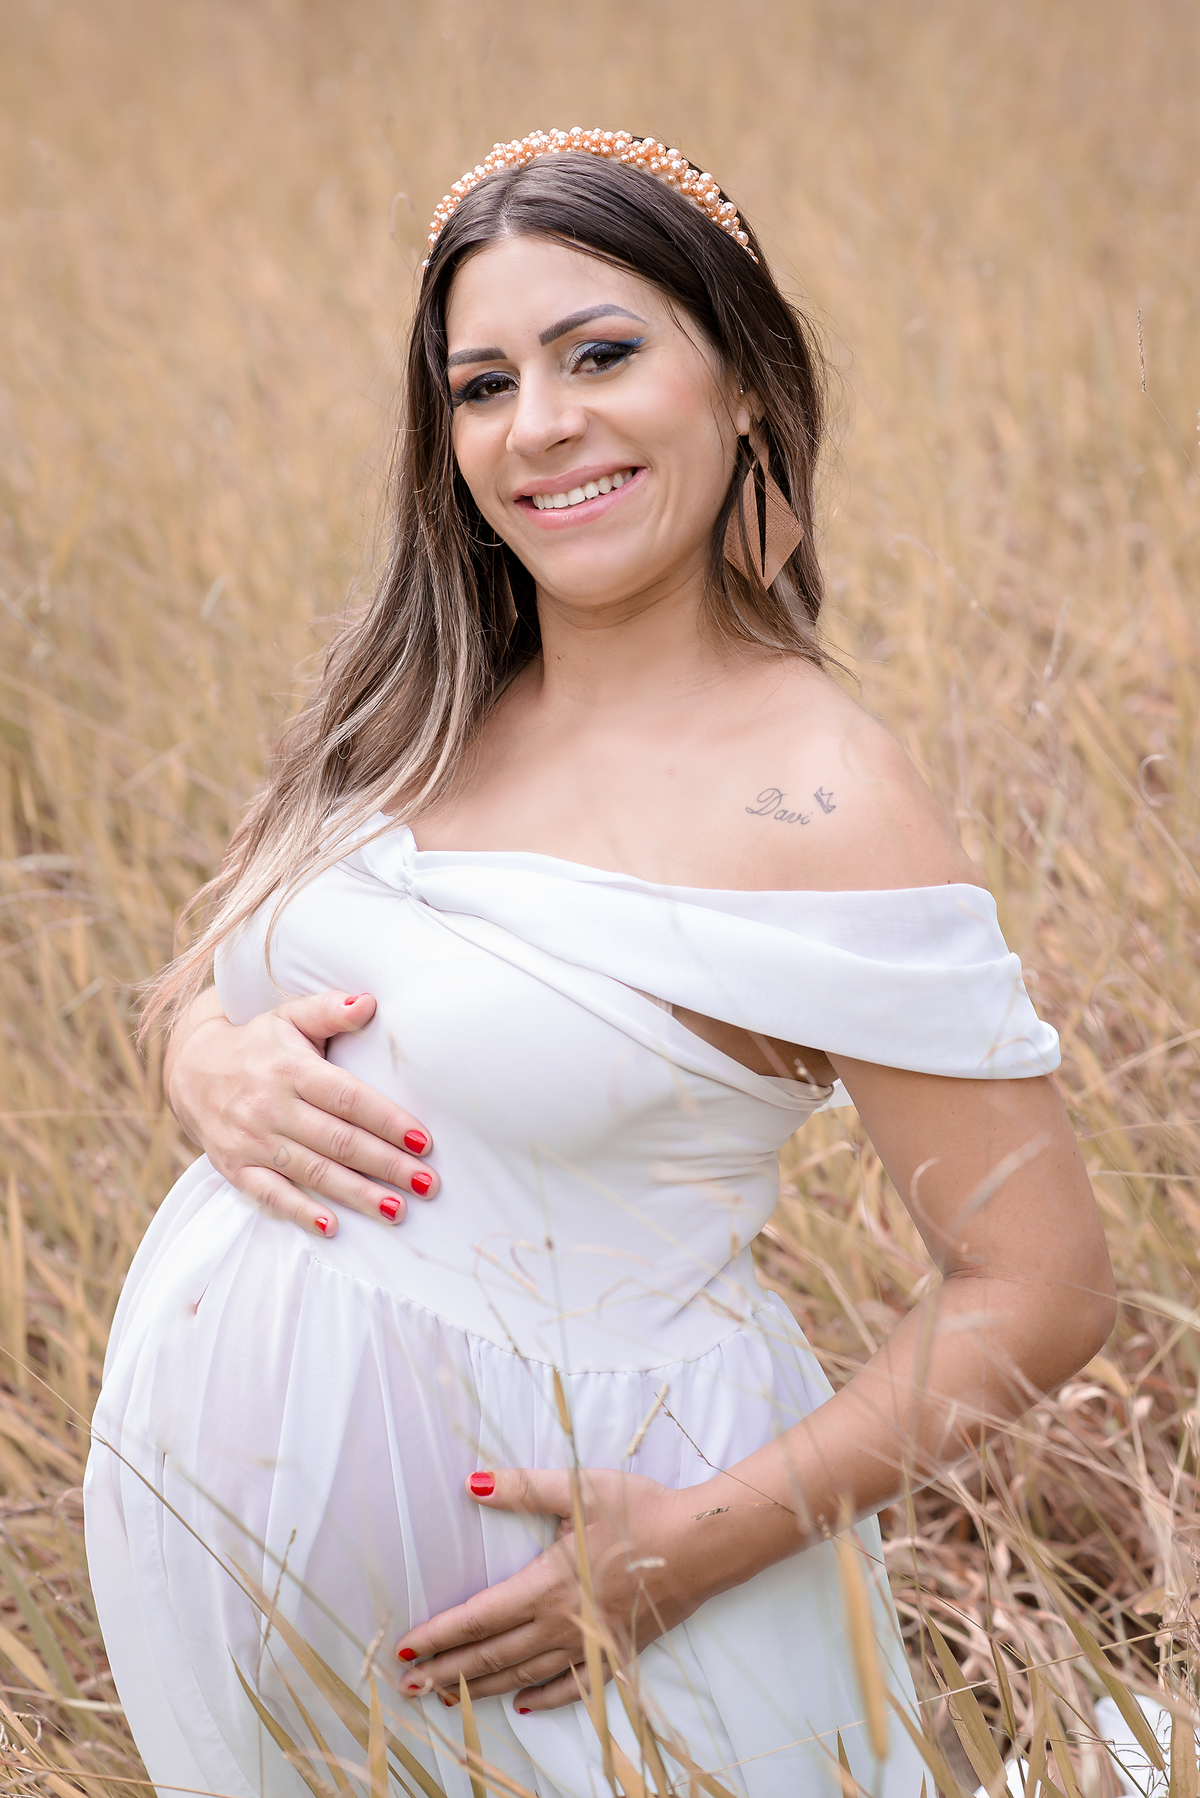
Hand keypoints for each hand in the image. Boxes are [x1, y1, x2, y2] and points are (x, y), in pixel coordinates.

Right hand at [164, 989, 438, 1235]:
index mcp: (291, 1069)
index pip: (347, 1098)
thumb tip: (368, 1001)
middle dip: (386, 1165)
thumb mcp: (290, 1017)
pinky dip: (300, 1212)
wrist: (190, 1070)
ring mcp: (251, 1140)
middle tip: (427, 1184)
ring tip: (398, 1210)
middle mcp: (271, 1106)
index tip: (423, 1140)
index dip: (387, 1120)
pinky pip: (270, 1195)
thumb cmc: (258, 1043)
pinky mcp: (235, 1168)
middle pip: (338, 1141)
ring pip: (313, 1172)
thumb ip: (329, 1010)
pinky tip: (333, 1227)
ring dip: (357, 1194)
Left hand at [394, 1468, 709, 1711]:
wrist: (701, 1545)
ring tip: (446, 1699)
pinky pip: (573, 1687)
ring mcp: (590, 1644)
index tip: (407, 1650)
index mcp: (547, 1586)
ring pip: (524, 1675)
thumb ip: (522, 1487)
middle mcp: (562, 1623)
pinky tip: (525, 1705)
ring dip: (482, 1689)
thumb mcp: (578, 1488)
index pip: (478, 1618)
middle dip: (447, 1672)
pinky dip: (544, 1699)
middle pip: (492, 1656)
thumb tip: (473, 1482)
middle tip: (409, 1687)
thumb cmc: (640, 1512)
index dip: (439, 1636)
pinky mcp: (617, 1652)